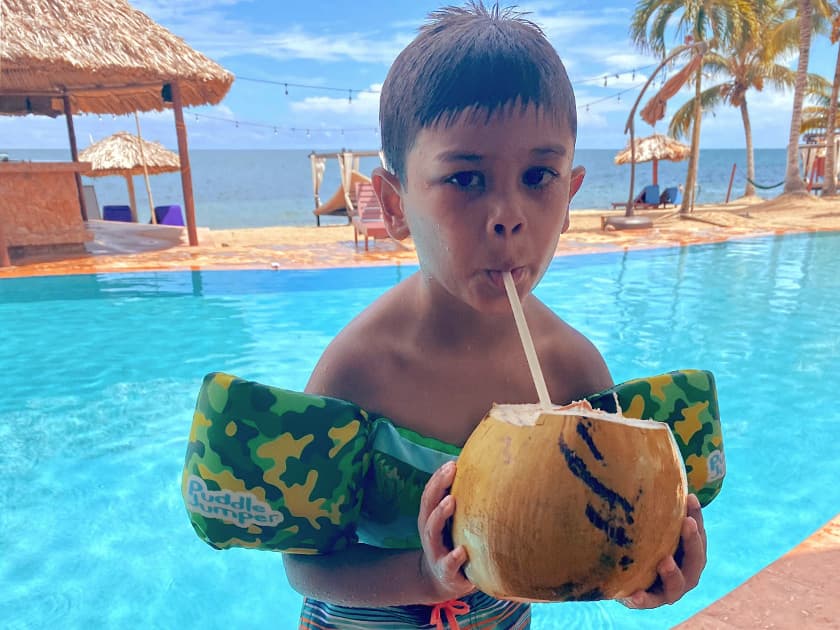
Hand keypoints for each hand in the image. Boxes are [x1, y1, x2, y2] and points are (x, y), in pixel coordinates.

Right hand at [417, 460, 473, 602]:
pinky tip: (462, 551)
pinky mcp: (446, 572)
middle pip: (428, 505)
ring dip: (440, 514)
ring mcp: (436, 551)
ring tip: (451, 501)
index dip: (438, 477)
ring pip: (433, 531)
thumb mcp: (451, 522)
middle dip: (438, 486)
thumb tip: (481, 470)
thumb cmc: (451, 542)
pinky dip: (453, 557)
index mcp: (431, 517)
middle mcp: (429, 532)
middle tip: (450, 470)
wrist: (442, 581)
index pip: (430, 493)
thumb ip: (459, 502)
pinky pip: (448, 564)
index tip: (452, 462)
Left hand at [621, 493, 706, 608]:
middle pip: (696, 559)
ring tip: (664, 561)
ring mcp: (667, 588)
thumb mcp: (650, 517)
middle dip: (693, 541)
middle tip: (686, 522)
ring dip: (673, 574)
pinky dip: (640, 599)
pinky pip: (645, 601)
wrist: (625, 570)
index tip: (689, 498)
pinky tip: (631, 595)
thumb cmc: (644, 536)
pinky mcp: (647, 599)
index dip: (696, 516)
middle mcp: (684, 570)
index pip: (697, 532)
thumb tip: (652, 453)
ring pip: (677, 585)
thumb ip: (655, 499)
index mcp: (689, 550)